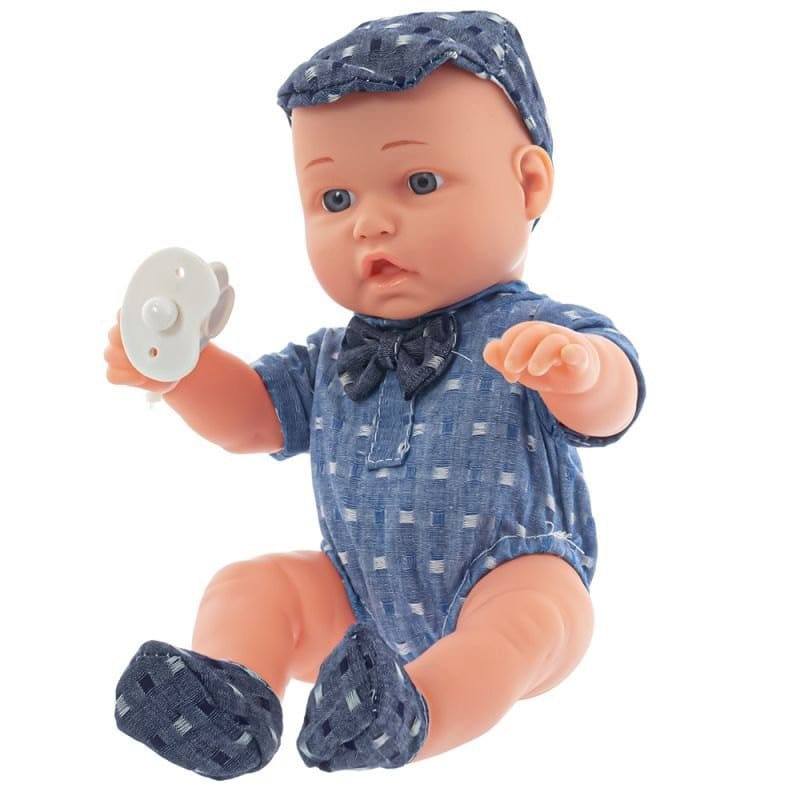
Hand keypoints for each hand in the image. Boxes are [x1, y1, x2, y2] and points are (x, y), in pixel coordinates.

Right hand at [105, 311, 177, 392]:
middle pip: (112, 335)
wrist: (175, 370)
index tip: (146, 331)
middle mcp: (121, 335)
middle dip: (128, 344)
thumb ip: (179, 330)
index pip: (121, 315)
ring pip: (110, 354)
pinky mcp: (117, 372)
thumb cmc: (177, 350)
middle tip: (149, 351)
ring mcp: (116, 353)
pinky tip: (141, 378)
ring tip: (146, 366)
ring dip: (127, 361)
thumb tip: (188, 327)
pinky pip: (112, 375)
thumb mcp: (181, 337)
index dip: (130, 322)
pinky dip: (126, 378)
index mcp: (135, 322)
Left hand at [483, 321, 599, 394]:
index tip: (510, 377)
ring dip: (541, 355)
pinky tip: (567, 355)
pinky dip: (573, 353)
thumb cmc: (544, 366)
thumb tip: (488, 350)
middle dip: (517, 350)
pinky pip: (578, 353)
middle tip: (511, 370)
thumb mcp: (520, 366)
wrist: (578, 374)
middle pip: (532, 333)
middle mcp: (549, 335)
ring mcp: (567, 345)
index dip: (506, 352)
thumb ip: (500, 359)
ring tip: (533, 371)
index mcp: (532, 335)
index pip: (515, 335)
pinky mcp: (582, 360)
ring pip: (553, 341)